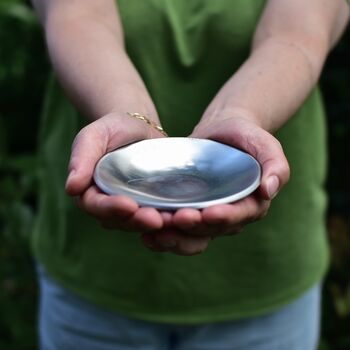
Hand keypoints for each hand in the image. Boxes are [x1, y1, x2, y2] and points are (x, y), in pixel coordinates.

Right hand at [65, 113, 165, 231]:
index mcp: (89, 191)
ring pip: (140, 222)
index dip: (111, 209)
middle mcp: (109, 204)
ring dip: (154, 224)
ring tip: (170, 221)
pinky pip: (157, 214)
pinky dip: (167, 217)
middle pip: (120, 220)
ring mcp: (131, 206)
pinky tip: (179, 216)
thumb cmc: (112, 129)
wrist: (138, 127)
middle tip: (155, 220)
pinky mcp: (150, 203)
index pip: (96, 206)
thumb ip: (81, 158)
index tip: (128, 206)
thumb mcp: (94, 136)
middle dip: (137, 221)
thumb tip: (72, 188)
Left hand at [141, 117, 289, 254]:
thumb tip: (269, 190)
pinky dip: (161, 232)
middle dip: (193, 228)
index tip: (208, 213)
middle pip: (210, 231)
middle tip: (176, 219)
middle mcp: (228, 217)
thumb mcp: (266, 145)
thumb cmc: (246, 137)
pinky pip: (175, 228)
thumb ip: (276, 165)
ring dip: (173, 236)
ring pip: (190, 236)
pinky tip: (145, 232)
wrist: (222, 131)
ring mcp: (205, 215)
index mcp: (250, 205)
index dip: (224, 218)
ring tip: (154, 232)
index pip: (237, 217)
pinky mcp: (187, 209)